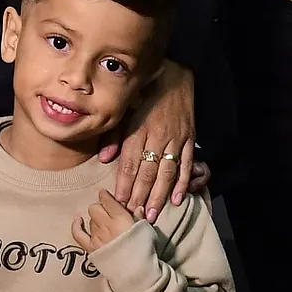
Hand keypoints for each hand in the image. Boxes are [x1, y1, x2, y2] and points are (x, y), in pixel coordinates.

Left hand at [73, 188, 139, 253]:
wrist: (136, 272)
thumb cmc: (144, 250)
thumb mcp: (145, 229)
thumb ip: (138, 217)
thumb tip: (136, 207)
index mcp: (120, 217)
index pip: (107, 200)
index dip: (106, 196)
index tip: (107, 196)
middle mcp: (106, 224)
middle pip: (95, 208)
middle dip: (101, 209)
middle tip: (108, 214)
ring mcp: (97, 236)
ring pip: (90, 220)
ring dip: (96, 220)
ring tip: (104, 225)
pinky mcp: (90, 247)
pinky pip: (78, 233)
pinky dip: (76, 226)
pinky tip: (77, 220)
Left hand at [104, 61, 195, 220]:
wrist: (175, 75)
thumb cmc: (145, 94)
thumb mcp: (125, 110)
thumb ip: (114, 135)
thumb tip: (103, 159)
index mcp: (138, 129)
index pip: (129, 162)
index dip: (124, 183)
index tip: (119, 202)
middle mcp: (156, 136)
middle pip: (147, 171)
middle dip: (140, 196)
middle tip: (133, 216)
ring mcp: (175, 138)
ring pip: (166, 171)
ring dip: (159, 195)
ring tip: (151, 213)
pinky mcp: (189, 138)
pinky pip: (187, 164)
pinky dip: (183, 182)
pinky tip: (178, 198)